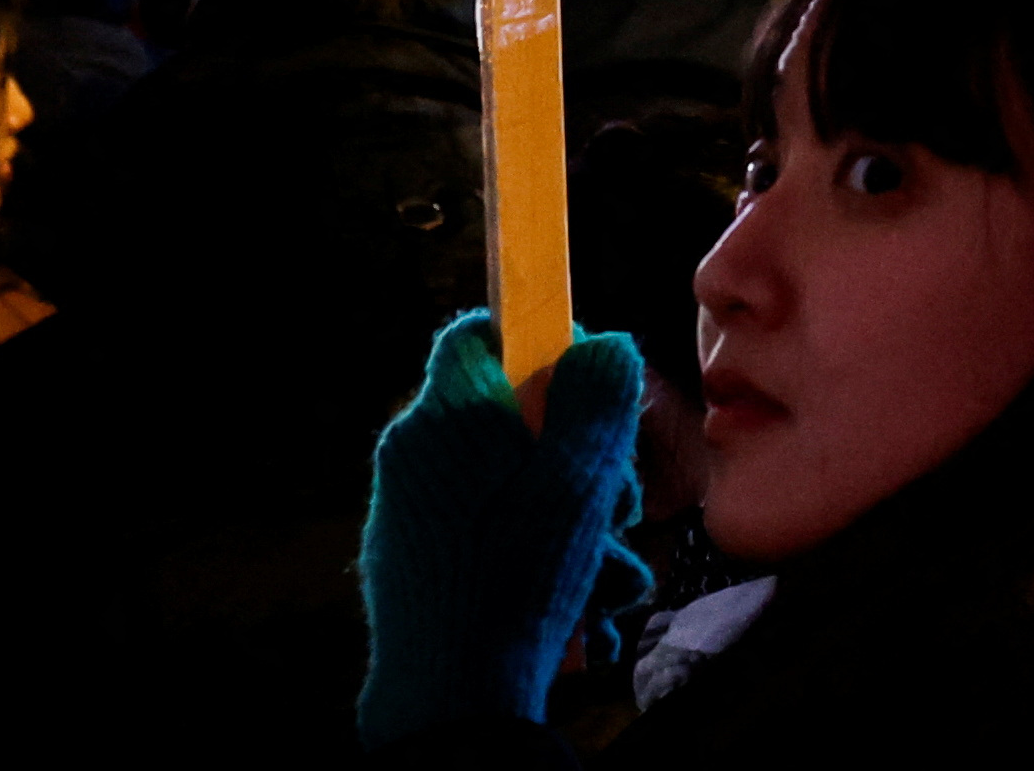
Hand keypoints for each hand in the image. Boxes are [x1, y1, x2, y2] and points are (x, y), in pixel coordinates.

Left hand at [357, 311, 649, 747]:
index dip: (539, 343)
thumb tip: (602, 345)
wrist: (452, 697)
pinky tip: (581, 620)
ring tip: (608, 585)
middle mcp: (418, 458)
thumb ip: (597, 399)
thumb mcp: (578, 477)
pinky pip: (492, 547)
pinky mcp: (420, 572)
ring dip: (577, 535)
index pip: (481, 334)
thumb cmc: (516, 576)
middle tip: (619, 509)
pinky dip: (539, 573)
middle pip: (514, 424)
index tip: (587, 380)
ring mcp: (414, 519)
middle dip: (583, 467)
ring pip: (515, 497)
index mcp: (445, 415)